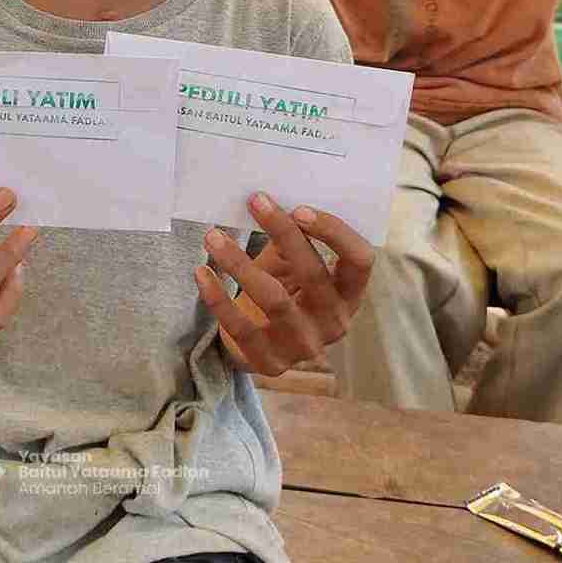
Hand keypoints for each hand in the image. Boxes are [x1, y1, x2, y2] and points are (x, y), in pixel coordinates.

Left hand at [193, 193, 373, 376]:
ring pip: (273, 299)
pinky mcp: (270, 363)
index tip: (299, 208)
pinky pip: (240, 327)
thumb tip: (268, 199)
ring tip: (213, 236)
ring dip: (240, 263)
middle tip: (254, 201)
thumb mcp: (292, 267)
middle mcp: (334, 323)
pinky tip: (201, 272)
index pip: (359, 261)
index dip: (335, 232)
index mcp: (349, 294)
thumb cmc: (281, 292)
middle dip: (283, 234)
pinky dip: (217, 298)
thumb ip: (291, 241)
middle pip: (313, 274)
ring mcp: (304, 346)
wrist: (258, 345)